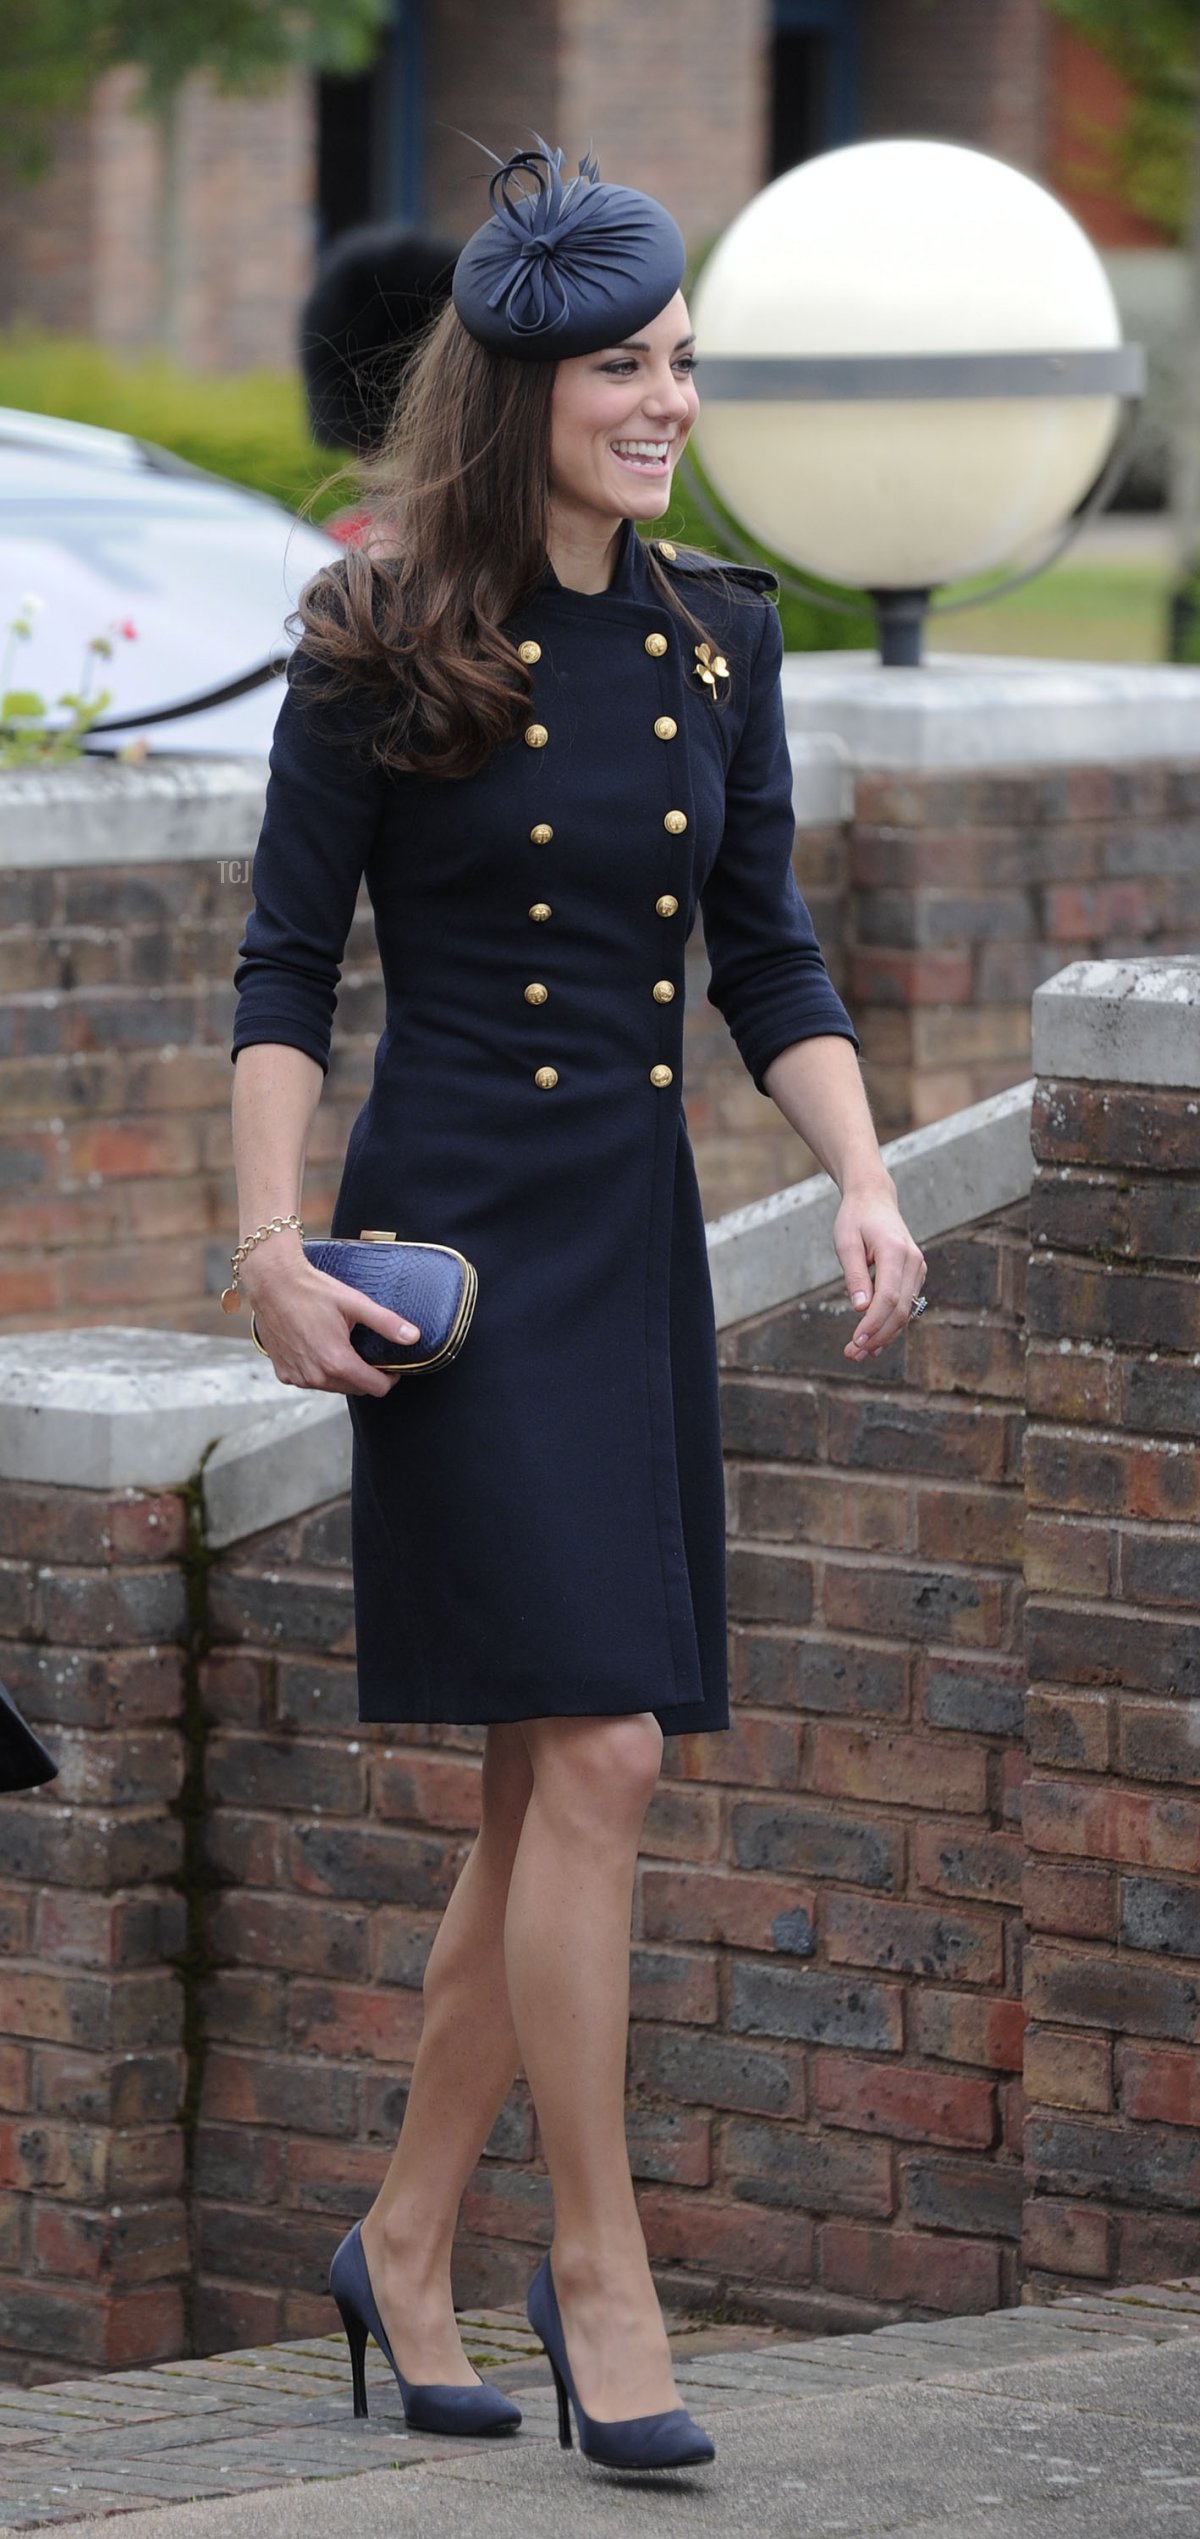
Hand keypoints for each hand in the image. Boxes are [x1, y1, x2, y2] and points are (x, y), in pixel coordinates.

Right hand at [238, 1246, 419, 1396]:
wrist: (272, 1283)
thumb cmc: (311, 1290)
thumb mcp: (355, 1303)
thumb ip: (386, 1323)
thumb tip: (414, 1337)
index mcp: (337, 1362)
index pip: (375, 1388)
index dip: (389, 1378)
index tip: (390, 1365)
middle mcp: (316, 1376)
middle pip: (355, 1388)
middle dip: (366, 1375)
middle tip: (366, 1351)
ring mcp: (298, 1377)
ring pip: (333, 1387)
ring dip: (343, 1374)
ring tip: (343, 1347)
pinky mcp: (284, 1374)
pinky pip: (311, 1381)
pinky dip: (320, 1371)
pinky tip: (319, 1349)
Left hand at [833, 1182, 925, 1361]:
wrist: (874, 1199)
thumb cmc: (855, 1219)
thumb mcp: (846, 1242)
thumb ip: (854, 1274)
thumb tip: (861, 1308)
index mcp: (895, 1251)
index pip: (888, 1298)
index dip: (873, 1324)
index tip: (855, 1342)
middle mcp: (912, 1261)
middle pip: (899, 1310)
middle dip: (877, 1336)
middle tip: (852, 1355)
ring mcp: (917, 1268)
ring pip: (905, 1311)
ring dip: (884, 1335)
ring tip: (859, 1353)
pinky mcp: (914, 1274)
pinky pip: (905, 1304)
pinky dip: (890, 1323)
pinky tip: (874, 1340)